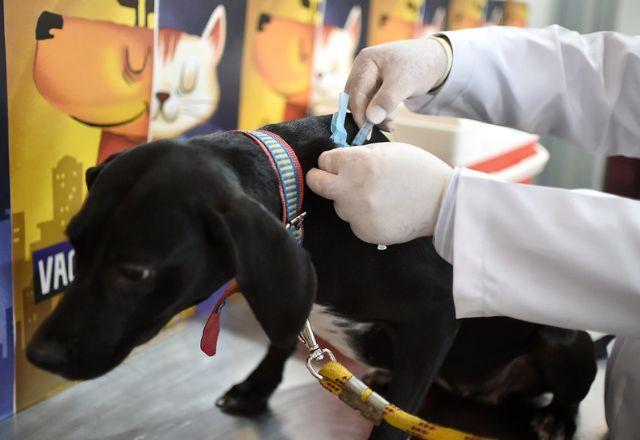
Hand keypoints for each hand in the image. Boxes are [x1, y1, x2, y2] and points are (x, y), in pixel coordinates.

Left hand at [306, 142, 452, 244]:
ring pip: (338, 205)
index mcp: (357, 163)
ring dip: (348, 200)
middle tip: (326, 179)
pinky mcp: (365, 232)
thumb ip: (359, 155)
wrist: (442, 201)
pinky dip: (363, 217)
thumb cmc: (417, 170)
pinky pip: (354, 222)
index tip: (336, 164)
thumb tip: (337, 161)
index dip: (331, 161)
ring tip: (375, 197)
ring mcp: (357, 213)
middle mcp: (351, 189)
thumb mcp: (387, 150)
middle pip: (317, 184)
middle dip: (320, 179)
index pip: (324, 160)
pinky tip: (383, 211)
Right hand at [345, 37, 450, 128]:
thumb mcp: (405, 83)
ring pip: (361, 102)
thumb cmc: (420, 66)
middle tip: (386, 127)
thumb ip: (387, 100)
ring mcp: (367, 76)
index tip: (367, 133)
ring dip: (372, 117)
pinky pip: (368, 102)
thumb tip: (370, 119)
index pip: (356, 93)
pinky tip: (389, 120)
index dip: (360, 115)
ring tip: (391, 124)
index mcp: (366, 61)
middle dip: (366, 116)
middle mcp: (362, 67)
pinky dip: (377, 113)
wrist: (434, 59)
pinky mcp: (373, 84)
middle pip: (354, 98)